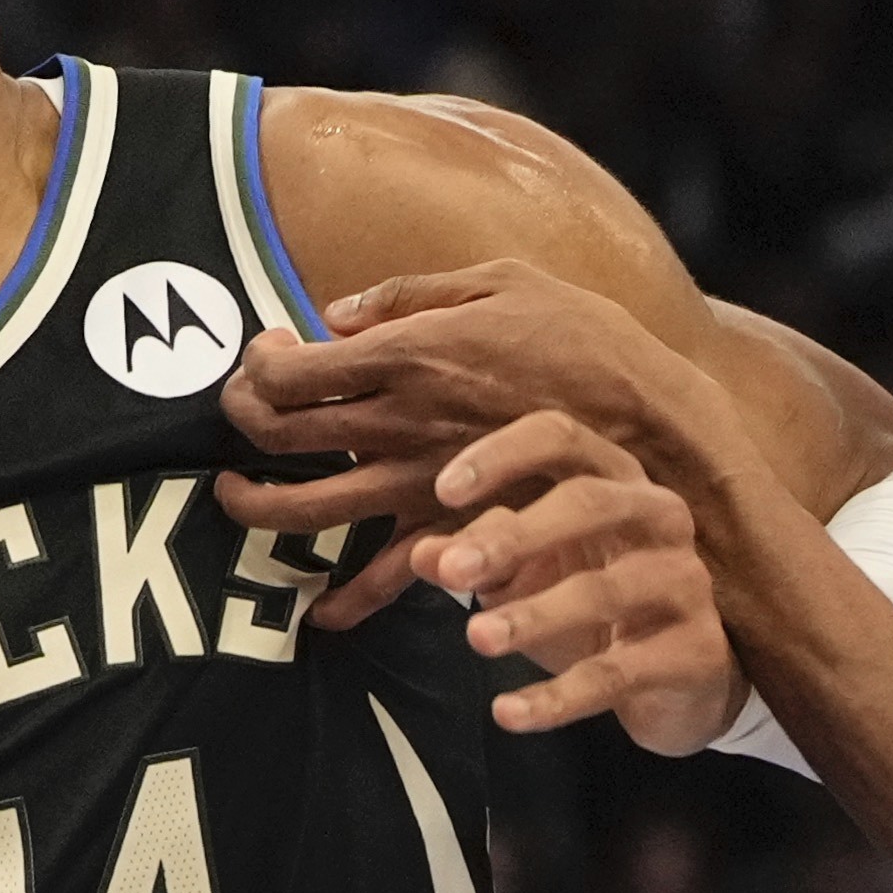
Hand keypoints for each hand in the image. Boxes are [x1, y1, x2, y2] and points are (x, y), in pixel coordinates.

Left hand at [216, 261, 723, 628]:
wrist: (658, 426)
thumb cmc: (585, 342)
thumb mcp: (506, 283)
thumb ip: (412, 294)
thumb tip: (335, 313)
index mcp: (408, 356)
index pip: (292, 367)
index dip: (256, 364)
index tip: (260, 355)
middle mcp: (401, 423)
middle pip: (281, 432)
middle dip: (239, 423)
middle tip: (233, 417)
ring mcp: (420, 484)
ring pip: (309, 510)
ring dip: (258, 508)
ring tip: (235, 498)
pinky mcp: (454, 532)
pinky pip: (385, 575)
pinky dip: (347, 599)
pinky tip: (318, 609)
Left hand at [412, 411, 743, 753]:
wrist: (688, 681)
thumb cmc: (603, 604)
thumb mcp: (535, 573)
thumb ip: (481, 557)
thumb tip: (424, 554)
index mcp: (615, 480)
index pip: (562, 439)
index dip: (502, 456)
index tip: (444, 491)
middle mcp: (658, 517)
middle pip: (589, 503)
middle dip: (516, 535)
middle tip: (455, 570)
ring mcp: (683, 582)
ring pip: (604, 592)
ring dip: (533, 615)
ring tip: (477, 638)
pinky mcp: (693, 652)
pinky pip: (616, 674)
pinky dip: (558, 697)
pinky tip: (510, 713)